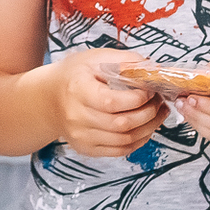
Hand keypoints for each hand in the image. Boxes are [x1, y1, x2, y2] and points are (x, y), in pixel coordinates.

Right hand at [40, 50, 166, 157]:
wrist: (50, 98)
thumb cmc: (76, 75)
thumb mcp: (96, 58)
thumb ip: (126, 61)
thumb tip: (153, 70)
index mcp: (78, 90)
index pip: (112, 102)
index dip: (138, 98)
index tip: (151, 89)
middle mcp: (77, 117)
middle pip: (121, 124)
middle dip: (149, 113)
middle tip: (159, 100)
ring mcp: (81, 136)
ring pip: (124, 140)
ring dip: (149, 128)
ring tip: (158, 113)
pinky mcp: (87, 148)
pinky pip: (120, 151)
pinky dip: (139, 140)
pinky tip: (146, 127)